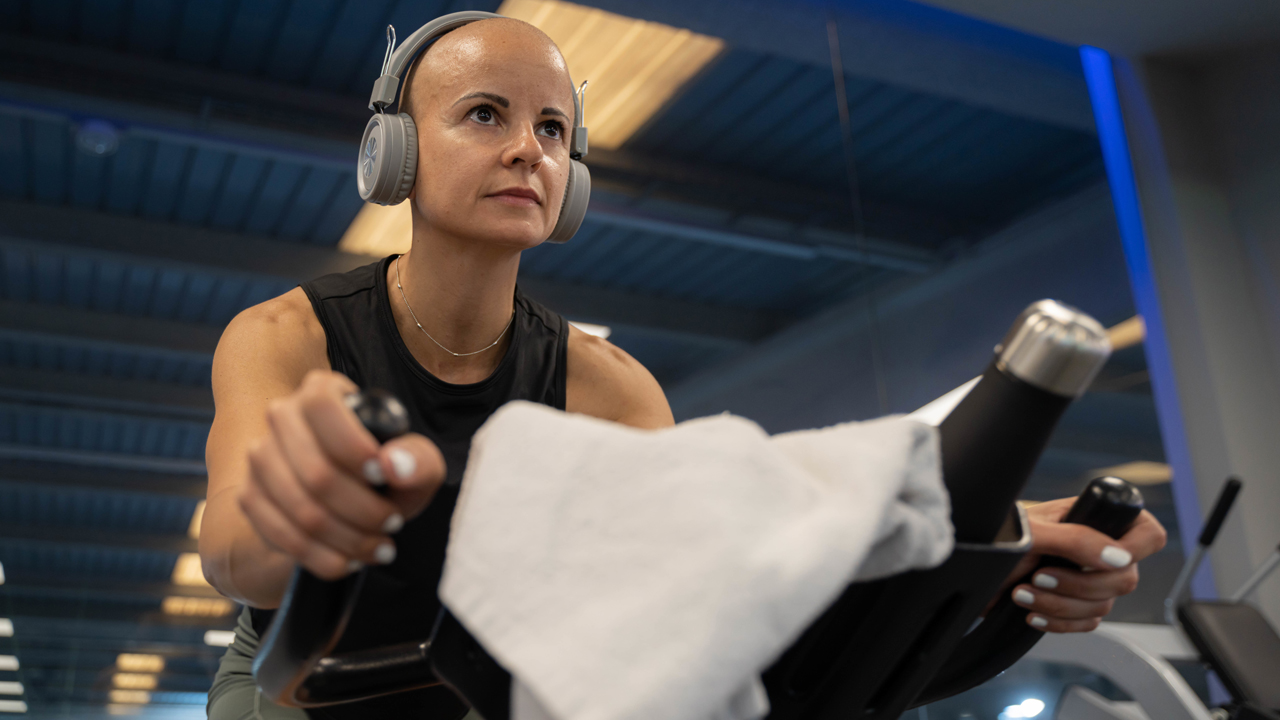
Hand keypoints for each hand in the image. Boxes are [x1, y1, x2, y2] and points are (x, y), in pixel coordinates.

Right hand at [237, 370, 446, 579]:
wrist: (348, 501)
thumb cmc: (386, 472)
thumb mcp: (415, 462)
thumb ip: (416, 459)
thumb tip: (393, 465)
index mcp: (320, 392)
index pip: (322, 408)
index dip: (352, 445)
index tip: (382, 475)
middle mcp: (282, 417)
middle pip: (316, 472)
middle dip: (363, 509)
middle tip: (393, 523)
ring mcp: (260, 458)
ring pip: (302, 510)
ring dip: (348, 539)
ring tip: (379, 547)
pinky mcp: (250, 497)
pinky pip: (282, 536)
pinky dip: (323, 557)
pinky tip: (350, 561)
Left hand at [1003, 497, 1166, 632]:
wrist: (963, 565)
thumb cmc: (992, 536)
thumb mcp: (1032, 533)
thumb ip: (1076, 540)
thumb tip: (1119, 557)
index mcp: (1091, 519)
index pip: (1145, 533)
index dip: (1135, 549)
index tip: (1105, 560)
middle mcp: (1093, 548)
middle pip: (1125, 579)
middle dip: (1079, 585)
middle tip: (1040, 576)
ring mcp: (1083, 578)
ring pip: (1102, 605)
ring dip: (1059, 604)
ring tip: (1022, 591)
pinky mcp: (1069, 604)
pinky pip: (1085, 624)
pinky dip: (1058, 621)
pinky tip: (1031, 612)